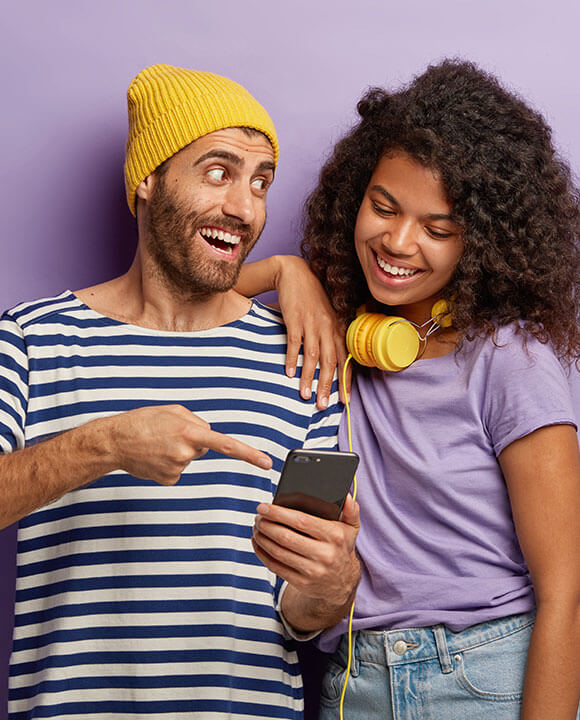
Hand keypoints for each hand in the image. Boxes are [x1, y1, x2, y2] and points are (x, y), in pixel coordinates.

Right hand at [108, 404, 271, 484]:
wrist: (114, 441)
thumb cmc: (142, 422)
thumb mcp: (173, 411)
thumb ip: (196, 421)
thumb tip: (208, 435)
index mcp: (190, 431)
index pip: (226, 444)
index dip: (248, 454)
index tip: (266, 463)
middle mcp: (186, 451)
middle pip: (203, 446)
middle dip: (191, 439)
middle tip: (167, 434)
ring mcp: (178, 468)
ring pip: (189, 457)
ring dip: (177, 450)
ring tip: (156, 444)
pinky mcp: (169, 479)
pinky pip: (178, 468)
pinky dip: (168, 462)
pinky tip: (154, 456)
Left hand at [252, 495, 359, 611]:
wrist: (342, 583)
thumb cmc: (341, 547)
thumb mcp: (351, 528)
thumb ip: (351, 510)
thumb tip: (346, 496)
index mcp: (335, 536)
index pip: (301, 521)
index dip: (279, 513)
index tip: (265, 506)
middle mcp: (325, 555)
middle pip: (286, 537)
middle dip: (267, 524)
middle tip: (258, 516)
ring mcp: (313, 571)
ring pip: (278, 552)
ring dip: (262, 538)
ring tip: (257, 526)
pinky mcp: (302, 583)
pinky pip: (276, 567)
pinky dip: (262, 553)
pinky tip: (258, 542)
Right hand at [273, 256, 348, 408]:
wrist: (295, 273)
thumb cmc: (311, 297)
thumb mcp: (327, 315)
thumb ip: (330, 336)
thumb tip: (332, 360)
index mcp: (337, 328)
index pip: (344, 359)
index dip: (345, 381)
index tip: (344, 400)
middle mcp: (328, 327)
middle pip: (330, 362)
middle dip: (328, 386)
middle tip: (324, 406)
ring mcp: (312, 323)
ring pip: (313, 356)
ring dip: (309, 378)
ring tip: (306, 396)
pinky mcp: (295, 318)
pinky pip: (294, 343)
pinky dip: (291, 358)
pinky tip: (288, 373)